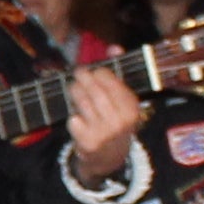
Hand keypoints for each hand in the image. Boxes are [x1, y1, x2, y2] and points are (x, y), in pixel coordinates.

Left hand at [63, 62, 143, 184]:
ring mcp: (104, 132)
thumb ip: (118, 71)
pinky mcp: (88, 142)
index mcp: (131, 107)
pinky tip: (76, 117)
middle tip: (77, 73)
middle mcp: (120, 120)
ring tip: (74, 88)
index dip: (98, 72)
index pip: (109, 79)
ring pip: (82, 101)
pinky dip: (72, 116)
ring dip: (74, 92)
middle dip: (82, 77)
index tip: (93, 71)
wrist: (110, 157)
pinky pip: (73, 119)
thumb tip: (114, 46)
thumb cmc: (115, 121)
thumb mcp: (122, 100)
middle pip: (93, 88)